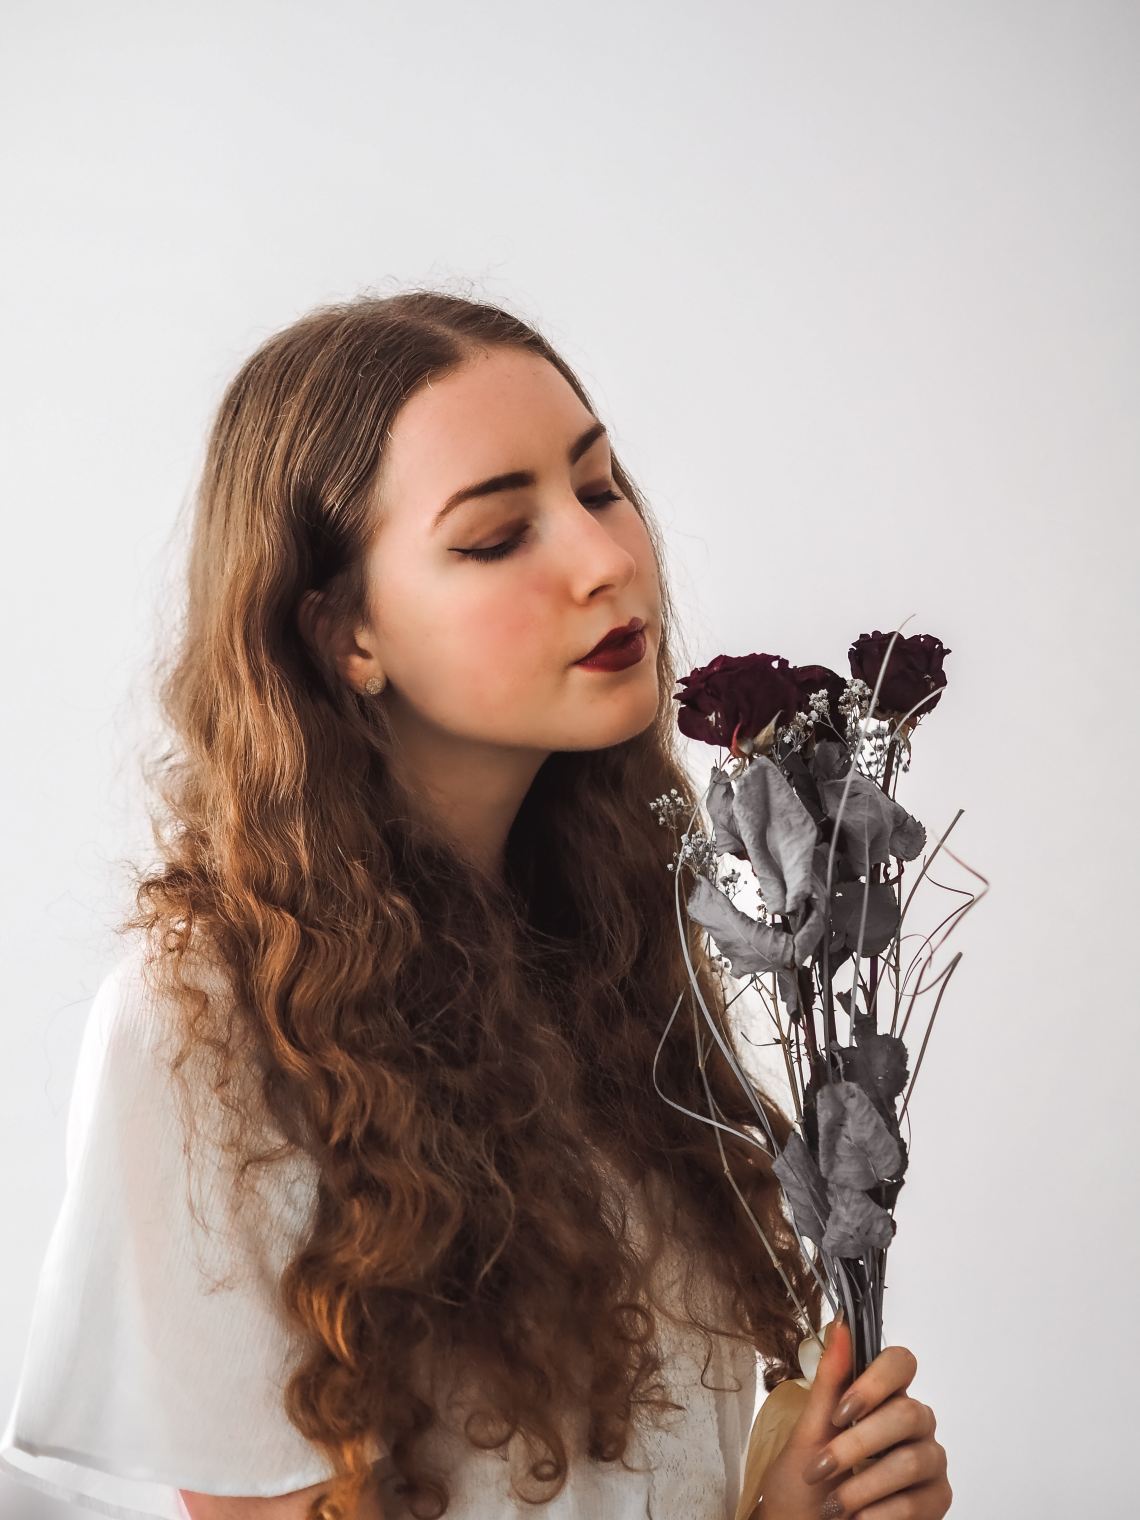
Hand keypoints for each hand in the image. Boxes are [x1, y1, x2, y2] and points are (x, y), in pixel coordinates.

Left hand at [748, 1315, 951, 1518]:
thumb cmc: (804, 1481)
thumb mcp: (809, 1431)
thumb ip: (830, 1380)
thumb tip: (841, 1323)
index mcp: (883, 1395)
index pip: (901, 1362)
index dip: (876, 1382)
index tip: (840, 1412)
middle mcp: (914, 1423)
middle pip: (908, 1413)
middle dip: (858, 1445)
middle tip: (821, 1468)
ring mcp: (929, 1461)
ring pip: (913, 1460)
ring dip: (863, 1485)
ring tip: (834, 1504)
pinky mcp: (936, 1501)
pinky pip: (919, 1501)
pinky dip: (881, 1513)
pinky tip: (858, 1519)